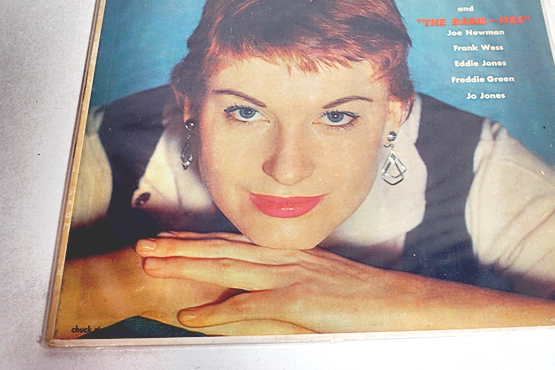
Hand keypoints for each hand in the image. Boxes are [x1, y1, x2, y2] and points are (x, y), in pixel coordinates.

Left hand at [135, 232, 554, 334]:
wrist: (408, 305)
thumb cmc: (372, 301)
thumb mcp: (328, 288)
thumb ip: (296, 289)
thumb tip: (267, 299)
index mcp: (295, 254)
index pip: (241, 243)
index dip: (205, 240)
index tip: (175, 238)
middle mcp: (289, 258)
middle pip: (226, 248)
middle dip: (183, 246)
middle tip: (145, 243)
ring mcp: (294, 276)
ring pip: (229, 267)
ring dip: (187, 267)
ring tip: (151, 264)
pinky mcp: (301, 300)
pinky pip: (251, 306)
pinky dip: (217, 312)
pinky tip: (189, 317)